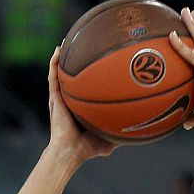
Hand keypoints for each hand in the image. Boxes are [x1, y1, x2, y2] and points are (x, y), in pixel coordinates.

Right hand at [47, 49, 114, 163]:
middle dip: (76, 64)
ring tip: (67, 42)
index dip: (91, 78)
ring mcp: (61, 98)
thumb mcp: (109, 140)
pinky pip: (53, 77)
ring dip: (63, 58)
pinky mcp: (54, 98)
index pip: (86, 89)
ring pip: (60, 73)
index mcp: (80, 108)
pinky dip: (54, 63)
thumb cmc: (87, 149)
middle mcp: (70, 100)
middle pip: (72, 78)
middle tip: (83, 48)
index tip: (100, 65)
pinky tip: (58, 51)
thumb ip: (121, 134)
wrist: (71, 151)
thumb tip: (139, 133)